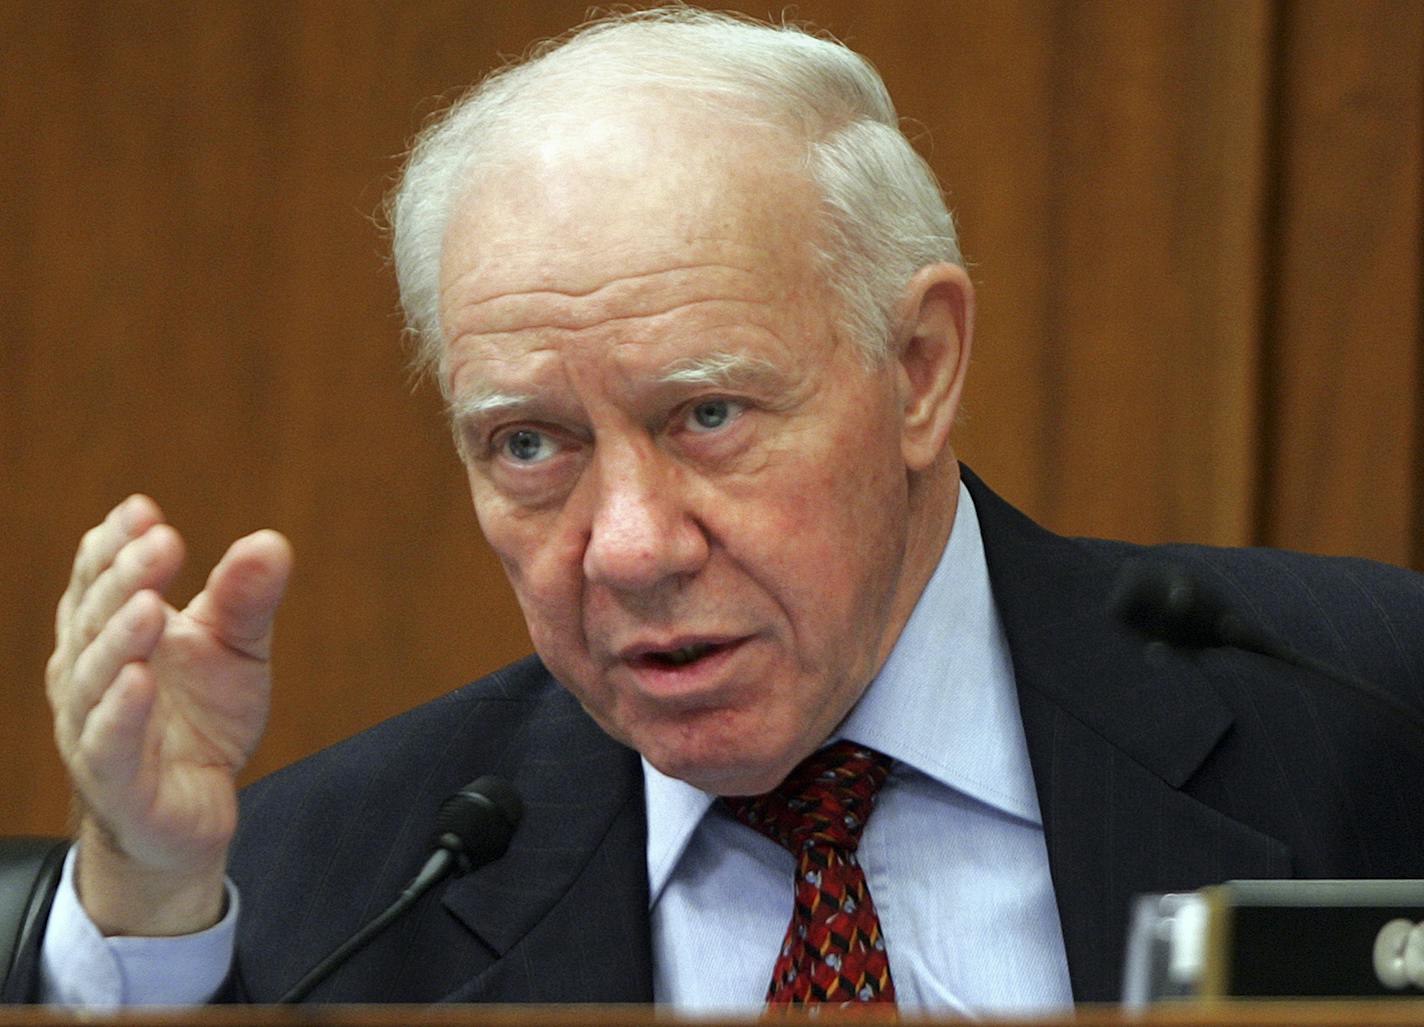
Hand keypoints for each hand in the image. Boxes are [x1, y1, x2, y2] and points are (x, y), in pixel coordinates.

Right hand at [47, 495, 292, 933]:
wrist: (192, 811)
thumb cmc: (201, 718)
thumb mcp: (236, 650)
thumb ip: (245, 600)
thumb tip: (271, 541)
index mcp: (109, 633)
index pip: (97, 579)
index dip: (115, 545)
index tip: (145, 511)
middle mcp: (89, 676)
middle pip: (94, 619)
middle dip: (124, 577)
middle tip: (162, 542)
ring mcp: (94, 729)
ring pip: (93, 679)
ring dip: (118, 639)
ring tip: (149, 605)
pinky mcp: (116, 783)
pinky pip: (108, 745)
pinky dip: (120, 713)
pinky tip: (139, 681)